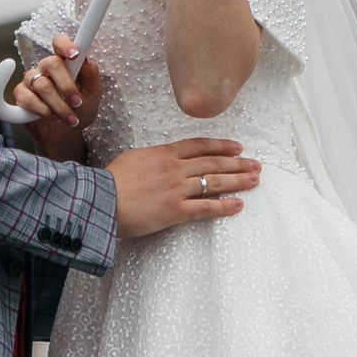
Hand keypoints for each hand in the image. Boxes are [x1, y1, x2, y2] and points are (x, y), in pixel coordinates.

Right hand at [10, 33, 103, 147]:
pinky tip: (52, 117)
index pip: (59, 42)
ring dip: (59, 105)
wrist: (66, 134)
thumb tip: (88, 60)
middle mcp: (46, 68)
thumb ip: (92, 76)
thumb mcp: (93, 95)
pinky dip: (43, 111)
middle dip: (66, 85)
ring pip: (41, 85)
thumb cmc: (79, 110)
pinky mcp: (20, 95)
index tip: (75, 55)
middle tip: (77, 102)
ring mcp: (31, 80)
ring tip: (69, 118)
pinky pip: (28, 99)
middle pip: (51, 63)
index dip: (64, 45)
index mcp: (64, 63)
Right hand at [107, 138, 258, 237]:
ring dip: (237, 181)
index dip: (221, 146)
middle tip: (256, 164)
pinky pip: (206, 208)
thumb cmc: (111, 181)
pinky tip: (238, 205)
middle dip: (237, 163)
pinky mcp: (176, 211)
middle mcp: (175, 169)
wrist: (100, 200)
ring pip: (215, 183)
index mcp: (164, 153)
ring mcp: (177, 189)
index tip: (236, 147)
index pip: (199, 146)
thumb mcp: (133, 159)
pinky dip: (224, 207)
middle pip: (213, 163)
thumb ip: (153, 158)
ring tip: (254, 180)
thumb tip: (163, 160)